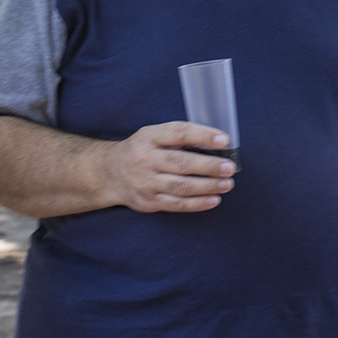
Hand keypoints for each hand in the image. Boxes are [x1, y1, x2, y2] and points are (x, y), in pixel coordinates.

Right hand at [99, 122, 235, 212]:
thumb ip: (176, 139)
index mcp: (148, 137)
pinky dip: (197, 203)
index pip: (178, 133)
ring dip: (208, 186)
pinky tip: (214, 200)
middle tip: (229, 168)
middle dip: (209, 166)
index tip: (224, 140)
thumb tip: (214, 145)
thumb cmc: (140, 151)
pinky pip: (177, 204)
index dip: (203, 136)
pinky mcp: (148, 201)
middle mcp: (145, 159)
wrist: (108, 174)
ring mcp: (146, 183)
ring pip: (181, 186)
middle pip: (182, 163)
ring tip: (226, 184)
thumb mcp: (151, 136)